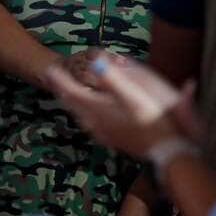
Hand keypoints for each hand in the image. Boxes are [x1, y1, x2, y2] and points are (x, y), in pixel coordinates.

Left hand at [47, 54, 201, 157]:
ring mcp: (101, 133)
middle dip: (61, 88)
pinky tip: (87, 111)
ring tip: (65, 90)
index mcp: (98, 109)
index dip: (59, 80)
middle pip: (71, 103)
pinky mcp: (109, 139)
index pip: (71, 92)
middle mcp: (94, 122)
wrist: (166, 152)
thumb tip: (95, 62)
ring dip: (71, 100)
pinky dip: (82, 111)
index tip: (49, 68)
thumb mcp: (135, 97)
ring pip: (78, 114)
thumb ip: (113, 79)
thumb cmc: (153, 121)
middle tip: (52, 76)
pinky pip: (88, 122)